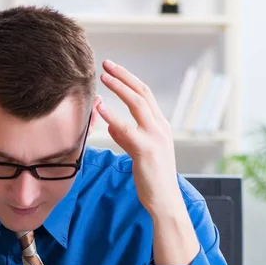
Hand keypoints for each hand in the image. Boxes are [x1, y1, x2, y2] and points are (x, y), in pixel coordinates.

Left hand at [97, 59, 182, 216]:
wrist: (164, 200)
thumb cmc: (151, 178)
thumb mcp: (139, 152)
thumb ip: (126, 136)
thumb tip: (111, 124)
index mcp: (160, 126)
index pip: (145, 94)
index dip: (128, 79)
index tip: (112, 69)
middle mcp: (160, 127)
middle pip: (142, 92)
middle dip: (124, 75)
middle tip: (106, 64)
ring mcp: (155, 137)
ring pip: (138, 104)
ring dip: (120, 87)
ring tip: (103, 77)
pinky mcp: (146, 150)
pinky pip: (128, 129)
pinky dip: (113, 116)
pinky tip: (101, 108)